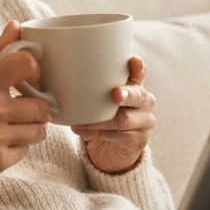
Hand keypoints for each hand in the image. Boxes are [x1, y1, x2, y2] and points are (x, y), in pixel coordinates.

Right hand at [0, 21, 50, 191]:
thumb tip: (15, 26)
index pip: (26, 64)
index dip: (35, 71)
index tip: (31, 79)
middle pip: (41, 106)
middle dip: (35, 109)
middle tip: (21, 110)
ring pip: (39, 130)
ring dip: (30, 130)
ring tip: (10, 128)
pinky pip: (27, 151)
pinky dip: (17, 148)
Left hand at [70, 56, 155, 174]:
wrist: (110, 148)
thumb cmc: (103, 115)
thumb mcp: (99, 99)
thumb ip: (91, 87)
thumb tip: (64, 78)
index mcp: (135, 85)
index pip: (140, 73)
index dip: (138, 67)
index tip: (134, 61)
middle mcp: (144, 102)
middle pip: (137, 95)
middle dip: (125, 94)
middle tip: (115, 93)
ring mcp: (144, 122)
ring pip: (124, 119)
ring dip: (99, 120)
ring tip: (80, 121)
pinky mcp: (138, 140)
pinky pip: (117, 136)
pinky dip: (97, 133)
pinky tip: (83, 132)